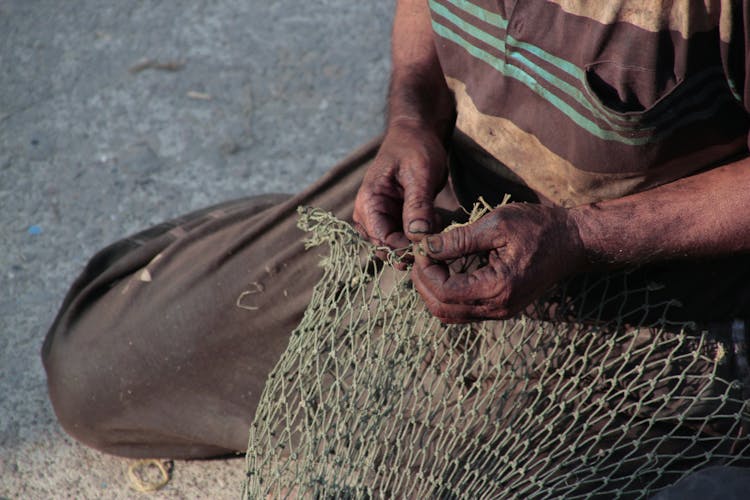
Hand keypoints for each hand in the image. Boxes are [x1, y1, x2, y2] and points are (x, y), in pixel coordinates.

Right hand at [353, 120, 447, 250]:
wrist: (418, 135)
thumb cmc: (415, 148)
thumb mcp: (419, 174)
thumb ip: (417, 205)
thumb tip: (418, 236)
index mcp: (368, 202)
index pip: (381, 238)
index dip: (405, 248)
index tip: (430, 245)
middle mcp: (370, 214)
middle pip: (387, 247)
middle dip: (413, 248)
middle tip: (438, 237)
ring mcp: (382, 218)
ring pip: (398, 246)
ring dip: (419, 242)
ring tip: (437, 221)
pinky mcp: (396, 219)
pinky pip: (407, 238)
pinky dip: (423, 235)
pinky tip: (436, 220)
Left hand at [411, 203, 586, 322]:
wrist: (573, 241)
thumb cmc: (539, 227)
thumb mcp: (496, 224)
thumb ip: (458, 239)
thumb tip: (425, 247)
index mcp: (497, 288)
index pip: (444, 291)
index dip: (425, 270)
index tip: (423, 246)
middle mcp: (497, 308)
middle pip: (441, 309)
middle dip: (423, 283)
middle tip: (421, 255)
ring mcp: (500, 312)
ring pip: (449, 314)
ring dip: (432, 290)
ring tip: (430, 262)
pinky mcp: (500, 308)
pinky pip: (463, 310)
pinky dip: (447, 294)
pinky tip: (446, 269)